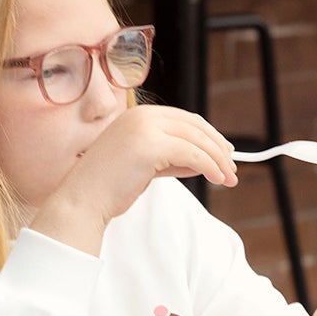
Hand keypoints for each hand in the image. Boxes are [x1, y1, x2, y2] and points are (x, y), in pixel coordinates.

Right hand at [33, 106, 237, 248]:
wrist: (83, 200)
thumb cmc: (110, 188)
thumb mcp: (146, 166)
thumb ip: (172, 159)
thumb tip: (203, 162)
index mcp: (139, 115)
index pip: (185, 120)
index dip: (210, 136)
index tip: (225, 153)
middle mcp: (142, 115)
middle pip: (195, 126)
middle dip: (218, 148)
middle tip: (233, 169)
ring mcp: (145, 127)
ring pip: (197, 140)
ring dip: (218, 160)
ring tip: (230, 179)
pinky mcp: (150, 145)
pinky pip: (192, 154)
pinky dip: (210, 166)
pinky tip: (218, 178)